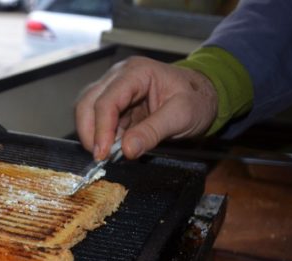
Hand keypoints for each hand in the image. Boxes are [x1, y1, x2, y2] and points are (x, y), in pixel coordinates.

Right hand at [75, 56, 217, 159]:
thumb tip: (126, 150)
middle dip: (89, 132)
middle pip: (88, 102)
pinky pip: (98, 119)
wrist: (204, 95)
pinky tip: (113, 147)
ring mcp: (115, 87)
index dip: (101, 129)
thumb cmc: (197, 99)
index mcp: (137, 72)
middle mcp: (120, 75)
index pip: (107, 100)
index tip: (103, 154)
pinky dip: (100, 135)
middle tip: (100, 157)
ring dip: (92, 134)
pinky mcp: (115, 103)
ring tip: (107, 153)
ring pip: (87, 110)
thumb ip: (153, 131)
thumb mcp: (182, 116)